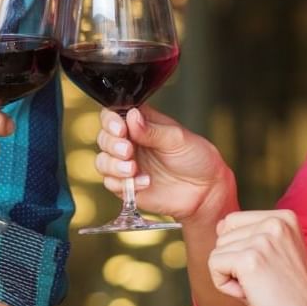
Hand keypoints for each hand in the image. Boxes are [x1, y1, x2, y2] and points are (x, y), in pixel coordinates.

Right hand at [93, 105, 229, 222]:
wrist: (205, 191)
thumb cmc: (195, 158)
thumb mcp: (177, 139)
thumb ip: (152, 130)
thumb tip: (131, 116)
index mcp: (141, 123)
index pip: (113, 115)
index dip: (111, 121)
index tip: (121, 129)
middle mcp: (129, 142)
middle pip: (104, 137)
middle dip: (112, 144)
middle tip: (128, 151)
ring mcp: (126, 164)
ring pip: (102, 161)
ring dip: (113, 165)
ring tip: (133, 169)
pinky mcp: (126, 186)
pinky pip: (111, 183)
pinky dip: (123, 184)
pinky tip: (144, 183)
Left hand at [208, 210, 306, 305]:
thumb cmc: (292, 295)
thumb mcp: (275, 254)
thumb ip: (250, 236)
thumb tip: (219, 226)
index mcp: (283, 217)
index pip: (232, 222)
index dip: (241, 251)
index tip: (269, 270)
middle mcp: (274, 222)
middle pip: (223, 237)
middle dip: (234, 265)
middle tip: (266, 283)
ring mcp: (262, 240)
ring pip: (217, 252)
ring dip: (231, 277)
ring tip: (262, 288)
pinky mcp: (249, 259)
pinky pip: (214, 266)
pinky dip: (226, 286)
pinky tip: (252, 294)